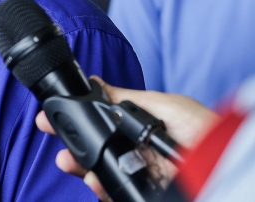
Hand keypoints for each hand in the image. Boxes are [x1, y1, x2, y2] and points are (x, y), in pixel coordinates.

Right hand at [36, 76, 217, 200]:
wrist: (222, 164)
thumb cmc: (204, 132)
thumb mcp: (163, 105)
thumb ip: (126, 98)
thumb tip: (94, 83)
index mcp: (140, 128)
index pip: (99, 124)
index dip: (76, 121)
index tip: (51, 119)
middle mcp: (137, 152)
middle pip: (95, 150)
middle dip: (73, 147)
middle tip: (59, 145)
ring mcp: (140, 175)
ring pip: (100, 172)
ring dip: (83, 168)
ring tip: (73, 164)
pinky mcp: (142, 193)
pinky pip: (115, 192)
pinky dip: (102, 189)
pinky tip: (97, 182)